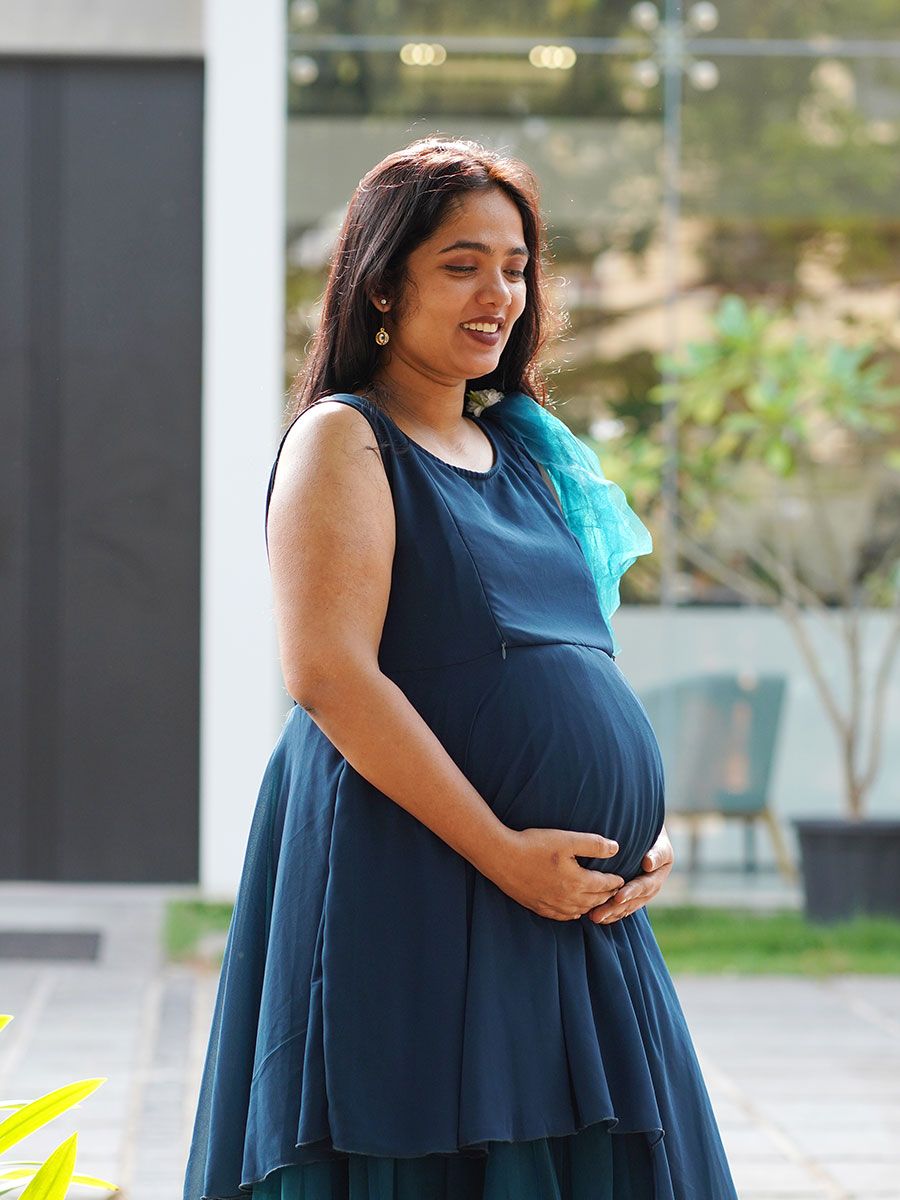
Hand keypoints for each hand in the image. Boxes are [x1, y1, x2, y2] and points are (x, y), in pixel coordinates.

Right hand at [491, 827, 624, 921]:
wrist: (501, 857)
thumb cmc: (534, 845)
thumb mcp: (567, 839)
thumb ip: (593, 844)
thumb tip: (616, 848)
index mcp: (578, 882)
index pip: (605, 885)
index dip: (616, 882)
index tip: (622, 879)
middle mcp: (568, 899)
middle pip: (595, 901)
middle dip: (608, 896)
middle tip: (616, 892)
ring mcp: (552, 906)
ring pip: (581, 911)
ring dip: (592, 906)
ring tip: (598, 900)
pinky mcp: (539, 907)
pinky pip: (563, 916)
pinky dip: (574, 913)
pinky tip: (574, 909)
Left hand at [587, 824, 673, 924]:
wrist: (648, 835)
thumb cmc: (651, 834)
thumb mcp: (659, 842)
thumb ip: (656, 853)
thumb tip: (648, 863)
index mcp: (659, 874)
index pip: (644, 886)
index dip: (631, 892)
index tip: (618, 897)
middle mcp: (652, 887)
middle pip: (633, 901)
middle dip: (615, 908)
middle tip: (598, 914)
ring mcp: (642, 893)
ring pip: (626, 907)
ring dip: (611, 913)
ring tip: (594, 918)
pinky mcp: (632, 894)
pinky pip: (622, 907)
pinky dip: (611, 913)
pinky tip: (598, 917)